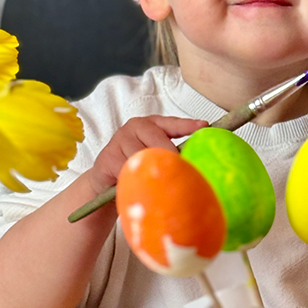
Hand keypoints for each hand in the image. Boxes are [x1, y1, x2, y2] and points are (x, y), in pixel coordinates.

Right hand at [88, 115, 207, 195]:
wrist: (105, 177)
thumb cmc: (135, 163)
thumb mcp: (154, 154)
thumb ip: (170, 153)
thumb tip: (194, 164)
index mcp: (152, 124)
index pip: (172, 123)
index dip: (187, 125)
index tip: (203, 126)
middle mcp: (136, 126)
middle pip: (156, 137)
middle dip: (169, 153)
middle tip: (181, 166)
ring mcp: (121, 139)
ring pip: (141, 155)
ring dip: (150, 169)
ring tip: (157, 180)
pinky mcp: (108, 156)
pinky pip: (126, 169)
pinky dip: (134, 178)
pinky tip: (138, 185)